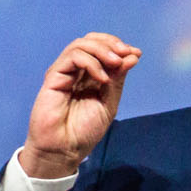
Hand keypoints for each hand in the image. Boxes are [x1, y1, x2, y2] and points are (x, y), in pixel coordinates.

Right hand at [20, 33, 140, 178]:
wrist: (64, 150)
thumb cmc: (83, 131)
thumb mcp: (109, 103)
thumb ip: (117, 79)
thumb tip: (132, 56)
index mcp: (89, 76)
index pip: (102, 48)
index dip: (119, 46)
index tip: (136, 53)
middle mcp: (75, 71)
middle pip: (90, 40)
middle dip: (111, 42)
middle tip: (126, 53)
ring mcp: (64, 72)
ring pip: (81, 44)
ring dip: (102, 49)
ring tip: (116, 62)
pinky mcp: (53, 77)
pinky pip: (72, 57)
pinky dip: (91, 62)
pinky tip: (102, 78)